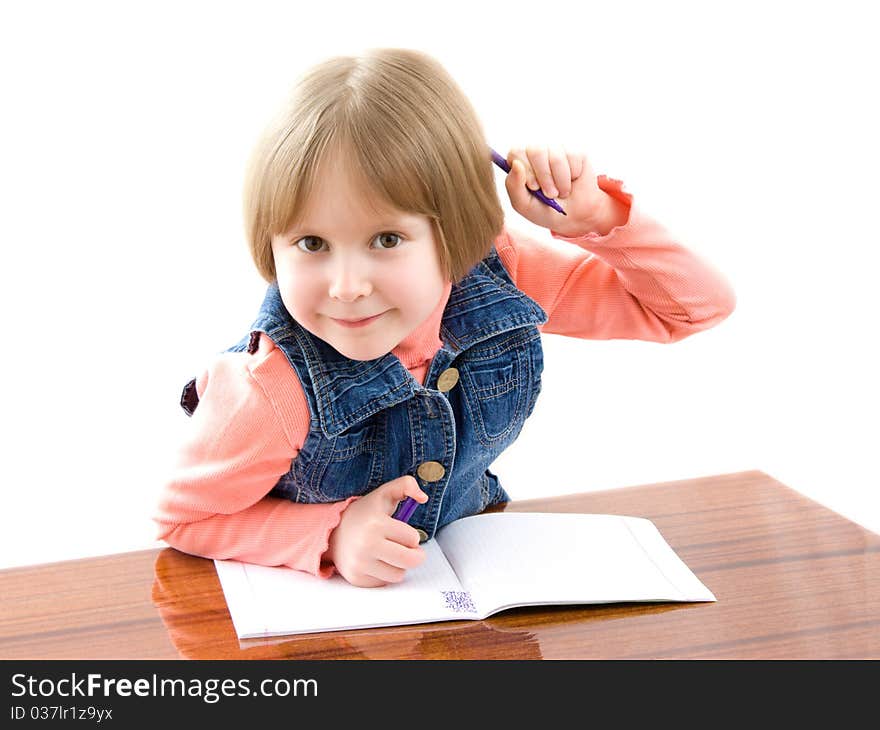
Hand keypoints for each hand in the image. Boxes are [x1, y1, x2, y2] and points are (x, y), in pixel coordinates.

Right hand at [326, 475, 428, 587]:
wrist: (334, 532)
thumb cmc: (365, 513)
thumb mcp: (385, 494)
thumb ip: (406, 485)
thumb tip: (423, 497)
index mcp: (376, 524)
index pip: (413, 538)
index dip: (411, 535)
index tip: (402, 532)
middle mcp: (366, 545)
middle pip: (410, 560)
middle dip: (415, 555)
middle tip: (410, 549)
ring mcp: (360, 564)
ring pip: (399, 574)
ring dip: (399, 565)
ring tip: (390, 554)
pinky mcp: (357, 578)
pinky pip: (385, 583)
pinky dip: (385, 574)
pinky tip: (377, 562)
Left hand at [504, 145, 618, 236]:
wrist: (575, 217)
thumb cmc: (545, 210)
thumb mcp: (524, 204)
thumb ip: (513, 186)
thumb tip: (516, 164)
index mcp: (521, 163)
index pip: (516, 152)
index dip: (526, 169)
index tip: (534, 187)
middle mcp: (537, 153)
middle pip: (535, 151)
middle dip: (544, 177)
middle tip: (550, 194)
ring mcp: (556, 150)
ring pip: (555, 157)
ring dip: (560, 181)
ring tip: (562, 192)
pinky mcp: (575, 152)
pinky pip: (572, 157)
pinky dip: (572, 176)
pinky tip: (572, 182)